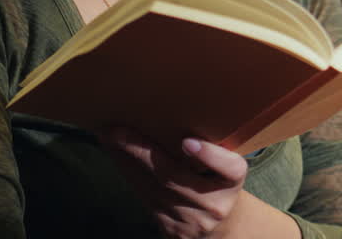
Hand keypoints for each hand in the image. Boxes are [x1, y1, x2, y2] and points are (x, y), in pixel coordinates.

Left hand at [103, 128, 249, 238]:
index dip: (209, 156)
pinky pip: (145, 199)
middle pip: (174, 177)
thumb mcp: (226, 165)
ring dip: (126, 163)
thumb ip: (212, 148)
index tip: (188, 142)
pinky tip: (117, 159)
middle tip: (117, 131)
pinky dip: (129, 176)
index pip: (230, 169)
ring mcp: (192, 220)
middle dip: (141, 151)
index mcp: (233, 182)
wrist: (220, 224)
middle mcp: (215, 204)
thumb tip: (173, 114)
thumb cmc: (219, 183)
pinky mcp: (172, 229)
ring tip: (108, 140)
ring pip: (152, 189)